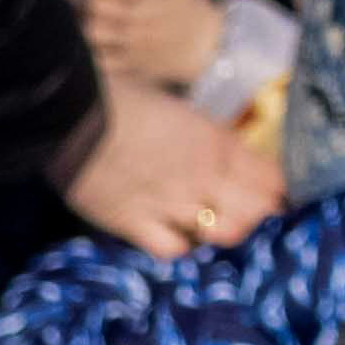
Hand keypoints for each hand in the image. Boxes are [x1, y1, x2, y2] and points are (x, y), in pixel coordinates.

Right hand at [59, 73, 284, 258]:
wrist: (67, 114)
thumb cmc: (118, 96)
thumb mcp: (175, 107)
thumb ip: (201, 134)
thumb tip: (212, 148)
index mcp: (216, 142)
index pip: (270, 178)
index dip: (277, 188)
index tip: (274, 192)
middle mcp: (204, 177)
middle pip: (256, 212)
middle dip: (258, 214)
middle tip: (247, 213)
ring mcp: (172, 204)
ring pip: (224, 233)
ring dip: (223, 230)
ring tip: (210, 224)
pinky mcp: (136, 224)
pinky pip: (174, 248)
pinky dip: (179, 244)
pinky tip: (172, 233)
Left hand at [66, 0, 229, 88]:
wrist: (216, 47)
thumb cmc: (184, 4)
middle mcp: (138, 16)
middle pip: (91, 4)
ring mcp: (135, 43)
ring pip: (91, 33)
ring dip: (66, 23)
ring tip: (44, 15)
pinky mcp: (132, 67)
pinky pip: (100, 63)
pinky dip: (79, 56)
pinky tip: (58, 47)